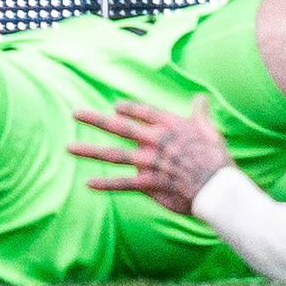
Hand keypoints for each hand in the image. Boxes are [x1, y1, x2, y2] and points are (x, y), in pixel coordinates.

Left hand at [73, 95, 229, 215]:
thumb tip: (200, 98)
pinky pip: (124, 183)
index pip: (144, 112)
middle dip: (96, 120)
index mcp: (170, 125)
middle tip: (75, 113)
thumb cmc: (216, 158)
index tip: (115, 107)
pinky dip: (106, 184)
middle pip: (120, 128)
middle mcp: (155, 141)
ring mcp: (150, 162)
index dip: (129, 108)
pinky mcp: (149, 183)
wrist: (217, 186)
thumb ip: (200, 113)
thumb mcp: (209, 129)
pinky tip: (89, 183)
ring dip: (90, 151)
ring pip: (114, 155)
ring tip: (69, 148)